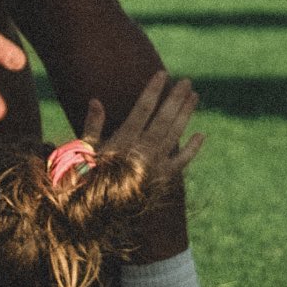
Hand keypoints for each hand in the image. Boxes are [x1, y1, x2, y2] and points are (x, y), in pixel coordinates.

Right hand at [82, 70, 203, 184]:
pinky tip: (201, 135)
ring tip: (195, 96)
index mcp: (123, 141)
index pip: (143, 109)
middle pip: (164, 118)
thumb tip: (95, 100)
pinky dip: (193, 149)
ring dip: (186, 114)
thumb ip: (92, 125)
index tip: (162, 74)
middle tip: (187, 81)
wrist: (99, 212)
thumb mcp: (85, 151)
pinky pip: (181, 162)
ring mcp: (155, 165)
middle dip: (176, 98)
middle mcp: (142, 151)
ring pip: (175, 134)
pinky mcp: (163, 178)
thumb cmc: (88, 179)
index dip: (153, 90)